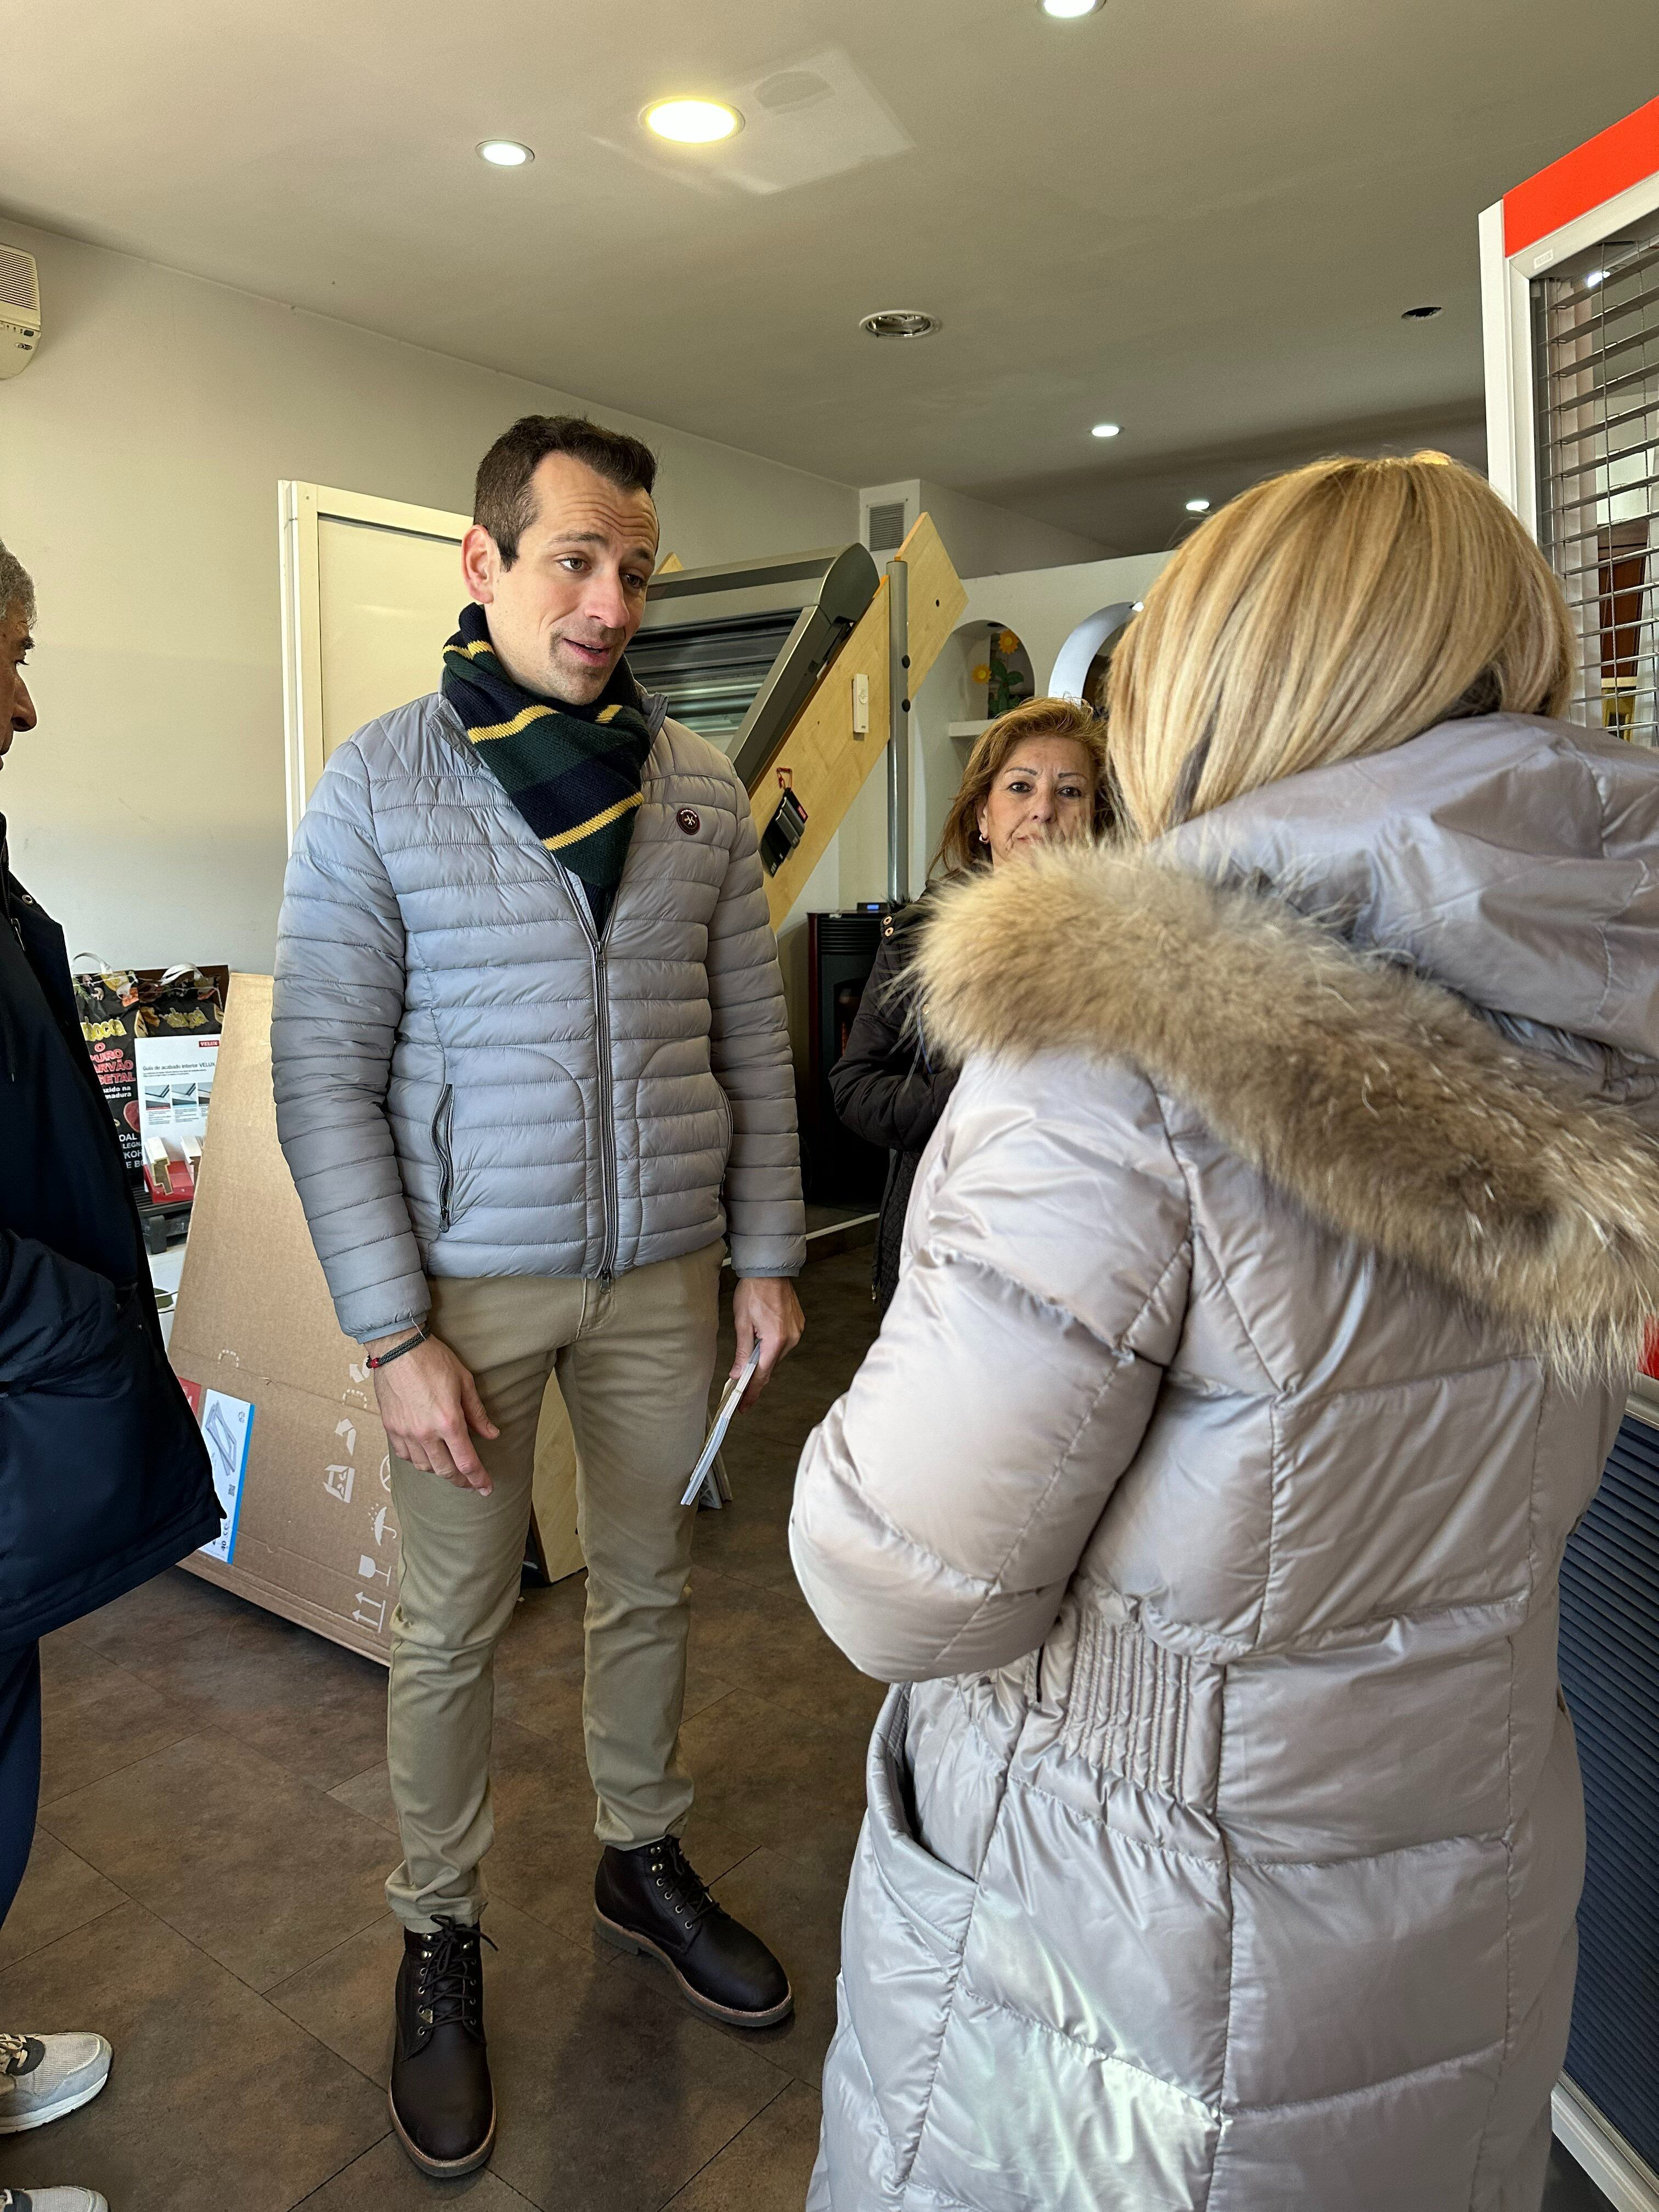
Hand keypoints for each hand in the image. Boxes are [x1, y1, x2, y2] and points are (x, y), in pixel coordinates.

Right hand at [367, 1331, 499, 1492]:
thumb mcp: (464, 1382)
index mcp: (448, 1421)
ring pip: (424, 1466)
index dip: (478, 1479)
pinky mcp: (390, 1428)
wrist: (398, 1348)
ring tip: (449, 1466)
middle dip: (461, 1481)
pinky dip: (418, 1459)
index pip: (467, 1462)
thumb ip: (477, 1413)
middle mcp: (425, 1433)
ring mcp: (405, 1432)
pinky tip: (426, 1454)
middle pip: (445, 1471)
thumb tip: (491, 1434)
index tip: (486, 1489)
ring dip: (439, 1470)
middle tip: (471, 1483)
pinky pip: (405, 1455)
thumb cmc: (433, 1360)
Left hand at [731, 1277, 803, 1408]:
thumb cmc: (754, 1291)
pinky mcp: (798, 1325)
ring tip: (748, 1361)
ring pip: (776, 1356)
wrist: (769, 1270)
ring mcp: (797, 1332)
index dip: (752, 1392)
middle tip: (741, 1388)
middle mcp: (790, 1339)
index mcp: (775, 1340)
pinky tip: (761, 1343)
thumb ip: (741, 1352)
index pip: (762, 1375)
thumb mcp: (741, 1323)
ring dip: (763, 1360)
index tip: (744, 1405)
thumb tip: (737, 1374)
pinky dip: (772, 1348)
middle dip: (755, 1378)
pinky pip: (783, 1344)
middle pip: (770, 1367)